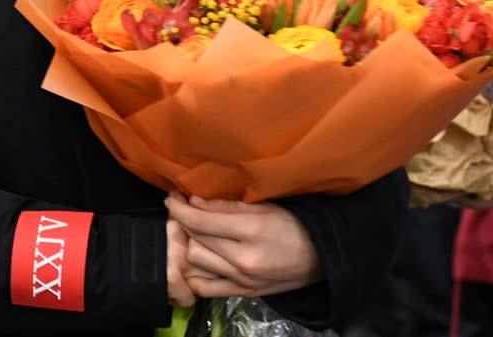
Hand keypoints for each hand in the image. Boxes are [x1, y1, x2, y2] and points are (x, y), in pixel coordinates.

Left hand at [166, 193, 322, 298]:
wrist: (320, 258)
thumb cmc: (295, 225)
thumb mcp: (266, 207)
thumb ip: (227, 206)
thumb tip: (194, 202)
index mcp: (251, 230)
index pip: (201, 221)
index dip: (179, 209)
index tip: (171, 198)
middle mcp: (243, 259)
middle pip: (195, 241)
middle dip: (182, 223)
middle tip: (182, 211)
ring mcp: (242, 280)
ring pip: (195, 264)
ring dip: (188, 246)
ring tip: (192, 233)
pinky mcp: (243, 294)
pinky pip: (205, 287)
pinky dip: (195, 273)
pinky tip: (199, 258)